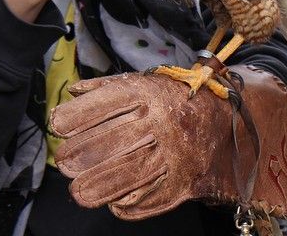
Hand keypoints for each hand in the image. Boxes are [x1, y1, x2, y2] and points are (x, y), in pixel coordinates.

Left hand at [49, 66, 286, 225]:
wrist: (227, 116)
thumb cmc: (176, 97)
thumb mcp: (143, 82)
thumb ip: (106, 88)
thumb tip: (70, 96)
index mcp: (149, 92)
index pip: (101, 106)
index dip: (72, 119)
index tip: (59, 127)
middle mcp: (162, 122)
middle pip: (109, 145)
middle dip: (79, 158)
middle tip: (66, 164)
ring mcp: (174, 153)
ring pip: (126, 177)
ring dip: (95, 187)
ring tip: (80, 189)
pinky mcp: (184, 181)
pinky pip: (148, 199)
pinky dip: (126, 204)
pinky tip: (114, 199)